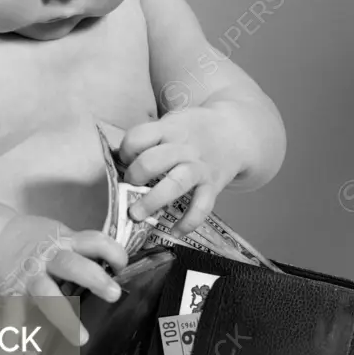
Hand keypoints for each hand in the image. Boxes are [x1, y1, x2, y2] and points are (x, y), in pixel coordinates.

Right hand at [0, 215, 127, 345]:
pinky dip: (15, 326)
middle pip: (74, 266)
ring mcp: (30, 276)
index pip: (95, 241)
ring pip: (49, 294)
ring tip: (82, 338)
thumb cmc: (37, 238)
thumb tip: (113, 264)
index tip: (122, 267)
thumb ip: (82, 248)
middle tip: (114, 294)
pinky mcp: (12, 291)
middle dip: (95, 279)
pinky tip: (19, 345)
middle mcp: (49, 258)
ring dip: (65, 317)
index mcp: (66, 241)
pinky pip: (14, 310)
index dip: (113, 252)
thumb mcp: (61, 234)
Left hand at [118, 108, 240, 235]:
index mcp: (169, 129)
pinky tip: (175, 231)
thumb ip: (150, 139)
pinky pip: (202, 206)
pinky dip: (189, 222)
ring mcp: (200, 168)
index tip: (125, 159)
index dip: (126, 150)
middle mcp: (184, 148)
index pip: (139, 137)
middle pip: (154, 160)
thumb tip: (117, 161)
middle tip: (128, 185)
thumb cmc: (193, 130)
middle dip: (135, 175)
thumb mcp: (172, 123)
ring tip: (136, 214)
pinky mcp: (213, 185)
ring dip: (153, 200)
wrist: (235, 132)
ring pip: (176, 183)